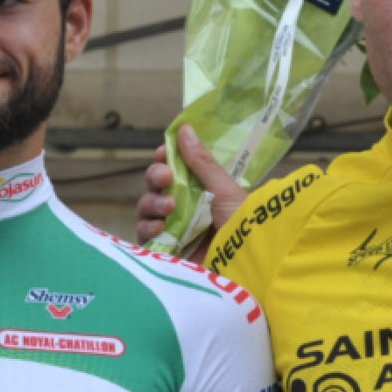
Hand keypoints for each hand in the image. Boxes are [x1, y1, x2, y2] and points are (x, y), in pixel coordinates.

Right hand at [136, 125, 246, 255]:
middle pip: (155, 186)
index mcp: (201, 190)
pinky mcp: (167, 251)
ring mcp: (174, 229)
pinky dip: (147, 228)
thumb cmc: (242, 224)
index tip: (165, 152)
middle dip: (155, 177)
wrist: (246, 262)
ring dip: (151, 203)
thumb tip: (184, 128)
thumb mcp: (224, 189)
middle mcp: (185, 207)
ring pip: (146, 209)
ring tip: (168, 208)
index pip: (174, 169)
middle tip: (165, 179)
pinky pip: (145, 236)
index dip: (165, 159)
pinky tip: (159, 227)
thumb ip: (201, 161)